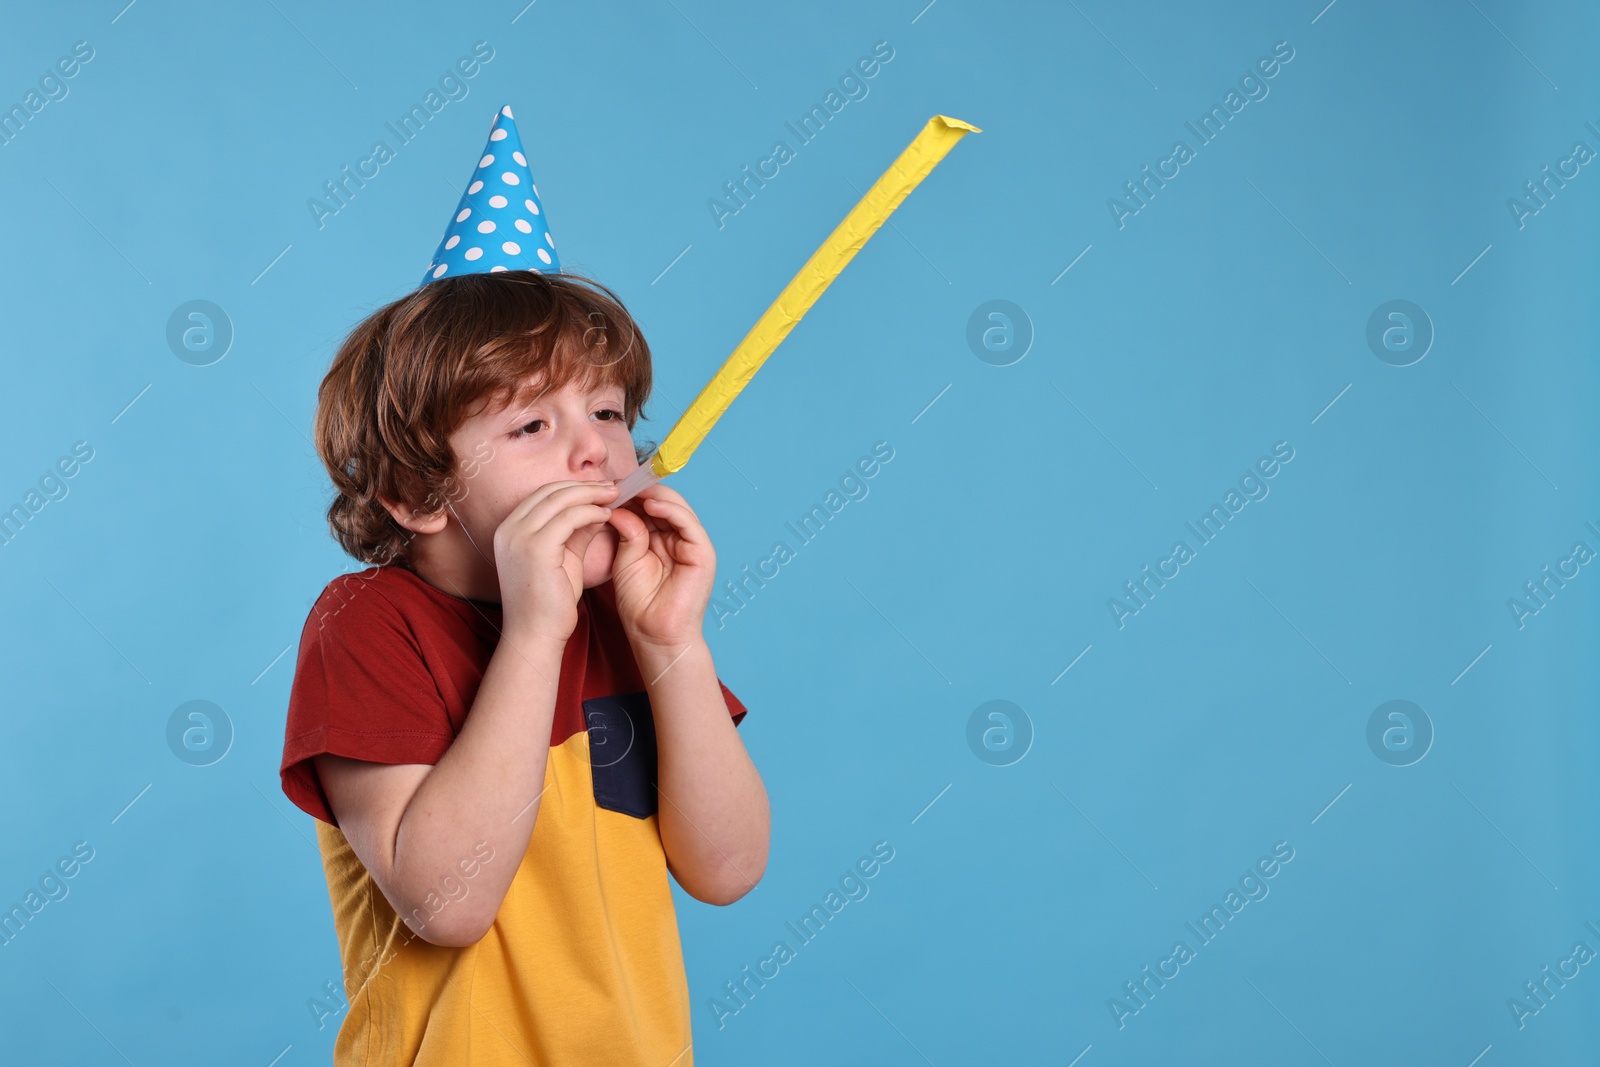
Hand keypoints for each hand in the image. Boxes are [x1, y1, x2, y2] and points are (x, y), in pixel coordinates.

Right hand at [491, 479, 619, 643]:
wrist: (535, 635)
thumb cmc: (549, 603)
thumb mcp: (563, 558)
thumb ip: (575, 532)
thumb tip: (597, 509)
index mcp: (509, 529)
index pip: (543, 495)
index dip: (573, 488)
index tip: (599, 490)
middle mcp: (508, 529)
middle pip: (550, 491)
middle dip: (585, 486)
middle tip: (613, 488)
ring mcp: (519, 536)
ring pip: (560, 499)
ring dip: (591, 495)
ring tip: (615, 498)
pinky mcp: (535, 548)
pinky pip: (569, 518)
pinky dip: (591, 512)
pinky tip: (607, 516)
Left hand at [603, 483, 715, 657]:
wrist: (655, 635)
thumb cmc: (640, 603)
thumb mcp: (625, 560)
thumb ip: (626, 532)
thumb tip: (617, 506)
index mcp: (660, 538)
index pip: (648, 507)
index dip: (629, 495)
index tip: (606, 485)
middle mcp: (678, 537)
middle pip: (662, 502)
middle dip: (639, 490)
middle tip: (616, 481)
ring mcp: (692, 543)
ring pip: (675, 507)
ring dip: (653, 495)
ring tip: (631, 489)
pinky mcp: (702, 552)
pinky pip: (687, 522)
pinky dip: (670, 509)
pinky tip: (650, 504)